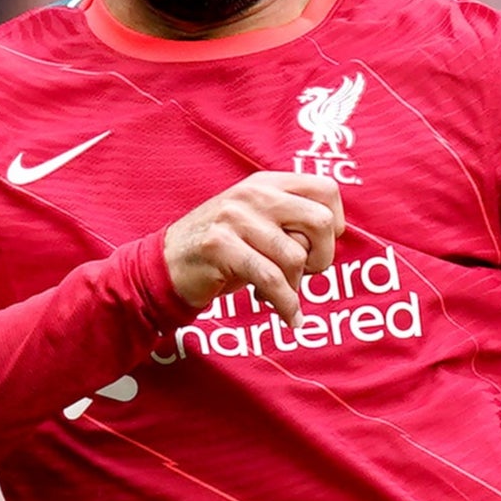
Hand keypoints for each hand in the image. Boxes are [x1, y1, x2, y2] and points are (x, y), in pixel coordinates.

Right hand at [163, 172, 344, 326]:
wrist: (166, 263)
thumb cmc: (223, 248)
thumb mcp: (257, 221)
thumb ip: (290, 220)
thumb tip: (332, 238)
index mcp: (267, 183)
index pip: (326, 189)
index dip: (334, 223)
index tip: (319, 246)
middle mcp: (254, 194)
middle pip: (319, 222)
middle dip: (322, 257)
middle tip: (304, 273)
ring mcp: (235, 217)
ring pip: (295, 257)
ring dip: (295, 286)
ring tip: (279, 294)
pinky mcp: (220, 246)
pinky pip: (270, 279)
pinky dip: (285, 304)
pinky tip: (288, 318)